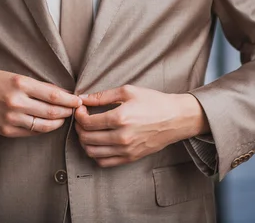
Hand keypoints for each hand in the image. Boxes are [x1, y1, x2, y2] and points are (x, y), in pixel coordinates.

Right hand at [0, 70, 81, 137]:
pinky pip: (32, 132)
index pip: (53, 95)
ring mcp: (11, 118)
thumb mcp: (17, 76)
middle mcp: (16, 102)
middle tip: (74, 110)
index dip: (69, 100)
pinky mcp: (7, 131)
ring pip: (44, 125)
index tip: (78, 101)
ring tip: (63, 118)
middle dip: (67, 112)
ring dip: (58, 122)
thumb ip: (38, 86)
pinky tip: (48, 124)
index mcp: (20, 84)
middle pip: (51, 112)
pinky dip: (43, 129)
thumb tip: (62, 95)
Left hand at [75, 84, 208, 166]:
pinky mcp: (130, 157)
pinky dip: (95, 154)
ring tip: (88, 130)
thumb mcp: (128, 91)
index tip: (80, 109)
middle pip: (86, 138)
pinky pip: (104, 162)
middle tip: (82, 119)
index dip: (78, 115)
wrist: (176, 118)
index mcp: (120, 118)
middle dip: (79, 127)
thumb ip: (102, 96)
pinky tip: (98, 143)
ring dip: (84, 142)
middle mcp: (122, 137)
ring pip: (92, 152)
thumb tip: (83, 99)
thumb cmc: (153, 102)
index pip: (87, 122)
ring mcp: (126, 150)